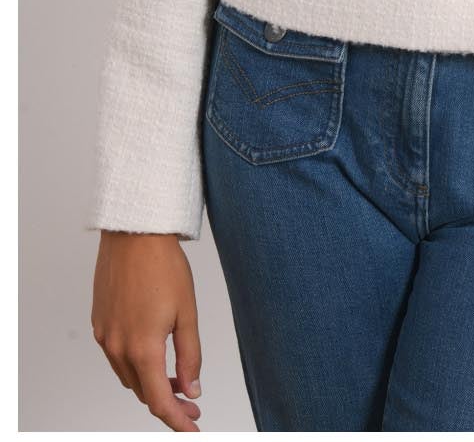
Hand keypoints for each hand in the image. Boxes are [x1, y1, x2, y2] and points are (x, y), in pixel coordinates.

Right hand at [91, 231, 203, 430]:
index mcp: (142, 348)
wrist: (134, 233)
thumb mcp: (187, 312)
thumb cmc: (164, 266)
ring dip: (151, 382)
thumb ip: (190, 355)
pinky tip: (153, 353)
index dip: (177, 420)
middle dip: (168, 401)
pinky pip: (117, 356)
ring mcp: (105, 336)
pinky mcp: (99, 323)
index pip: (159, 401)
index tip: (193, 429)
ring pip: (129, 376)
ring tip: (178, 378)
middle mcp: (117, 348)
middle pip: (143, 391)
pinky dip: (136, 364)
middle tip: (192, 401)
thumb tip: (191, 389)